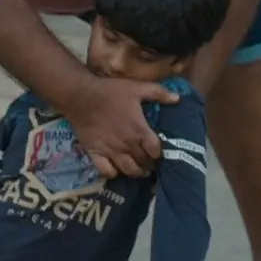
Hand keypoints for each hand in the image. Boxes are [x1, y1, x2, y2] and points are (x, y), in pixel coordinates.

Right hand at [61, 75, 178, 178]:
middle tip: (150, 163)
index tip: (159, 153)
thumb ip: (158, 93)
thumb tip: (178, 99)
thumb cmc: (111, 92)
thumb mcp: (137, 88)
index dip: (159, 153)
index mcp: (140, 131)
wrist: (81, 96)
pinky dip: (112, 173)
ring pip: (128, 170)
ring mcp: (111, 152)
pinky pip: (106, 171)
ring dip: (136, 172)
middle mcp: (128, 145)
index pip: (156, 151)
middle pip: (144, 162)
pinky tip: (115, 169)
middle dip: (149, 164)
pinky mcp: (96, 154)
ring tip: (139, 170)